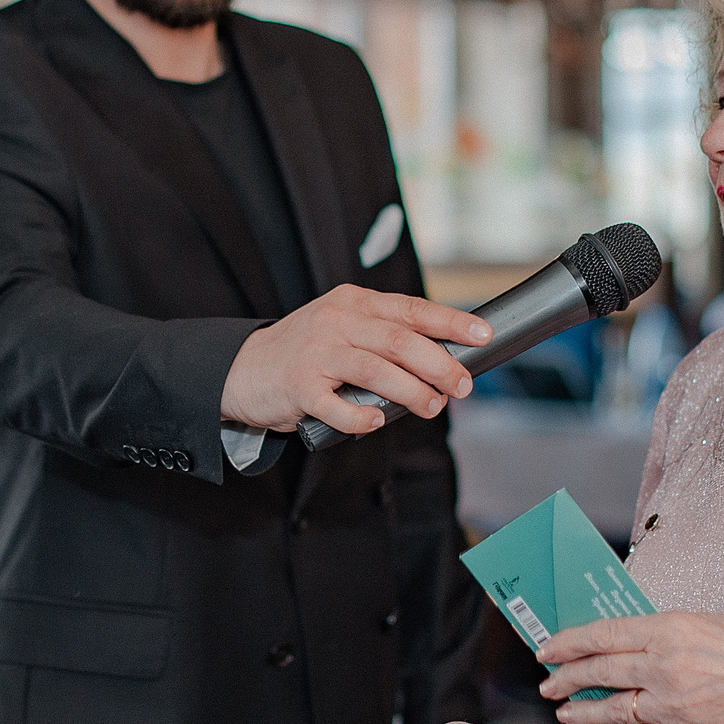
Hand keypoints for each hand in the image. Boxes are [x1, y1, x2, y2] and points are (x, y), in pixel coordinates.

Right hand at [220, 285, 490, 433]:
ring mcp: (316, 353)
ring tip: (432, 406)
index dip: (451, 322)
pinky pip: (337, 405)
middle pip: (401, 340)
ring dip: (412, 392)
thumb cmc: (303, 352)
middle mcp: (336, 321)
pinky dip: (362, 416)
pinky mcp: (298, 386)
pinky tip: (375, 421)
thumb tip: (441, 362)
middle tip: (462, 386)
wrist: (241, 368)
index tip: (482, 335)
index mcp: (354, 302)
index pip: (412, 308)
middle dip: (440, 365)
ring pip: (376, 370)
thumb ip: (383, 338)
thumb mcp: (343, 328)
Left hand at [538, 613, 723, 723]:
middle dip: (566, 679)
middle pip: (600, 674)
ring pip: (613, 711)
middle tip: (548, 682)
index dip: (567, 643)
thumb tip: (619, 640)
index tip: (546, 648)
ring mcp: (675, 706)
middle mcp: (665, 668)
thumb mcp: (701, 620)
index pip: (601, 635)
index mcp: (667, 630)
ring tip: (565, 711)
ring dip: (584, 712)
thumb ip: (659, 632)